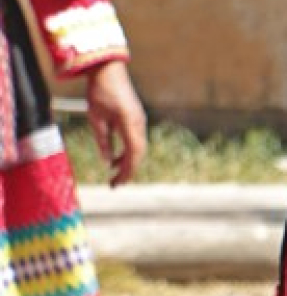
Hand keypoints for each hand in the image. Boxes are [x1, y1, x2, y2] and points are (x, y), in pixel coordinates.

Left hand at [84, 60, 146, 186]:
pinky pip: (134, 140)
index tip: (117, 183)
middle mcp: (139, 124)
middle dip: (127, 171)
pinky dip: (126, 152)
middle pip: (138, 154)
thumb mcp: (95, 117)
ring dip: (127, 162)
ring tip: (113, 175)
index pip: (134, 154)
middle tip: (115, 185)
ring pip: (138, 149)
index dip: (127, 170)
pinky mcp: (135, 119)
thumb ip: (102, 140)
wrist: (108, 68)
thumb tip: (107, 162)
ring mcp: (139, 121)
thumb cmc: (99, 90)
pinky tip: (114, 159)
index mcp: (130, 123)